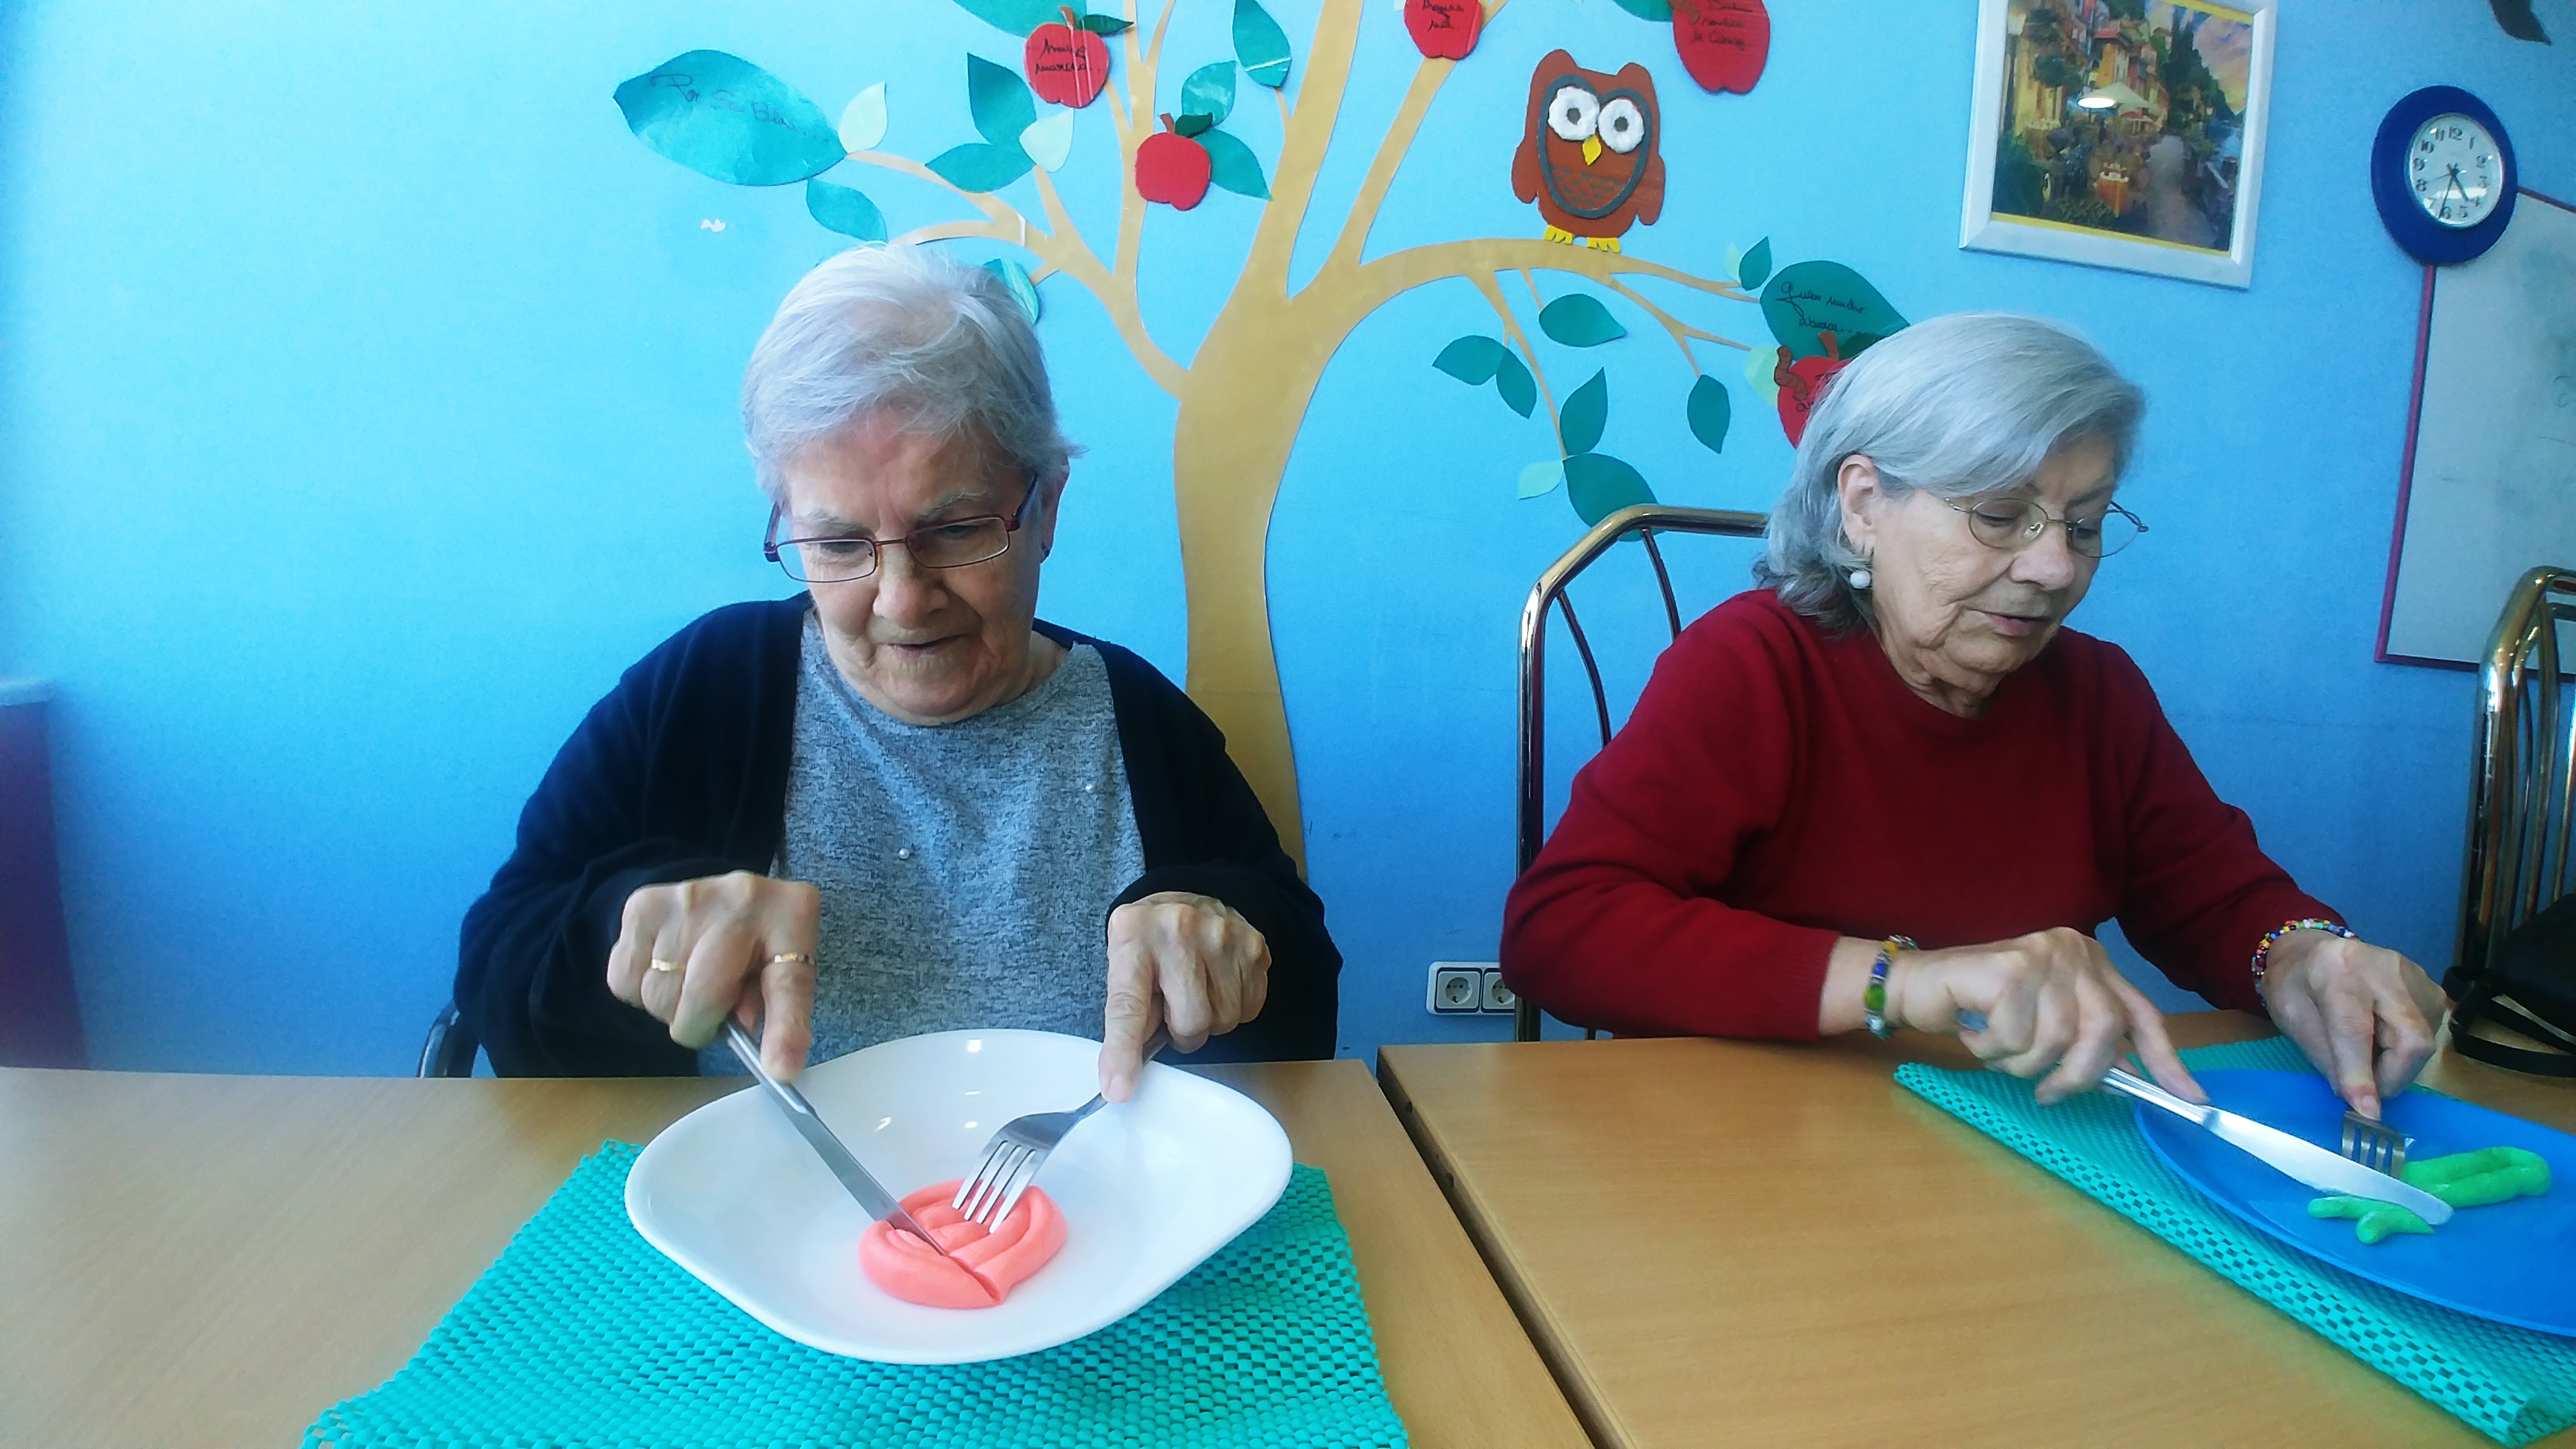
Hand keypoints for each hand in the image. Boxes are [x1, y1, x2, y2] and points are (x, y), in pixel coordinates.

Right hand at [605, 871, 818, 1079]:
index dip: (784, 1030)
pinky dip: (639, 990)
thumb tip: (773, 1063)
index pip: (788, 982)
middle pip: (700, 997)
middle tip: (711, 1012)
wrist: (728, 894)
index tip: (780, 1070)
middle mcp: (738, 899)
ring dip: (669, 1006)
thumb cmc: (762, 940)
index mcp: (791, 916)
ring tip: (690, 982)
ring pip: (656, 994)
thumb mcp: (788, 970)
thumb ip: (783, 1014)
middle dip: (701, 1024)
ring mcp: (685, 898)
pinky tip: (664, 969)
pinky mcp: (642, 905)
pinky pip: (623, 979)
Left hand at [1099, 892, 1269, 1103]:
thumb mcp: (1123, 962)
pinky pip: (1249, 1009)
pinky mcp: (1255, 946)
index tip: (1119, 1089)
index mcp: (1134, 936)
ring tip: (1197, 991)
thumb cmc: (1150, 940)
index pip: (1129, 1005)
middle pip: (1190, 1022)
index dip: (1124, 1051)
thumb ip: (1127, 1010)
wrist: (1191, 897)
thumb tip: (1124, 1074)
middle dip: (1181, 1031)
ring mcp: (1224, 935)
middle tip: (1174, 1009)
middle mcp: (1180, 930)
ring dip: (1209, 1020)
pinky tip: (1219, 984)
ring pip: (1223, 1020)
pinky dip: (1234, 1008)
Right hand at [1888, 927, 2201, 1105]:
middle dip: (2078, 1074)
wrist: (1918, 984)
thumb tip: (2132, 1080)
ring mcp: (2042, 955)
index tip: (2190, 1098)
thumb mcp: (2046, 1024)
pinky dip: (1992, 1048)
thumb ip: (2087, 1041)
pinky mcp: (2008, 967)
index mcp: (2092, 961)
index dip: (2166, 1059)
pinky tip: (1974, 1032)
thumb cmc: (1982, 1009)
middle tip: (2047, 1093)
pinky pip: (2016, 1036)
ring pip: (2057, 1038)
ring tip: (1996, 1051)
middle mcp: (2074, 950)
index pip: (2141, 1013)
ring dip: (2023, 1063)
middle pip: (2104, 1029)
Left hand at [2260, 930, 2447, 1118]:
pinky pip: (2429, 1035)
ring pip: (2424, 1043)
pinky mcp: (2432, 989)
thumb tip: (2358, 1099)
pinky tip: (2381, 1039)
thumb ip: (2325, 1057)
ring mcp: (2415, 977)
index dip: (2361, 1075)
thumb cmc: (2296, 986)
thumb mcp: (2291, 1018)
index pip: (2355, 1029)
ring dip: (2396, 1066)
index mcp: (2338, 969)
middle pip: (2410, 1039)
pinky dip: (2405, 1052)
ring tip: (2365, 1054)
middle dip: (2391, 1077)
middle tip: (2365, 1091)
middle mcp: (2385, 968)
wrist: (2313, 952)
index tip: (2366, 1112)